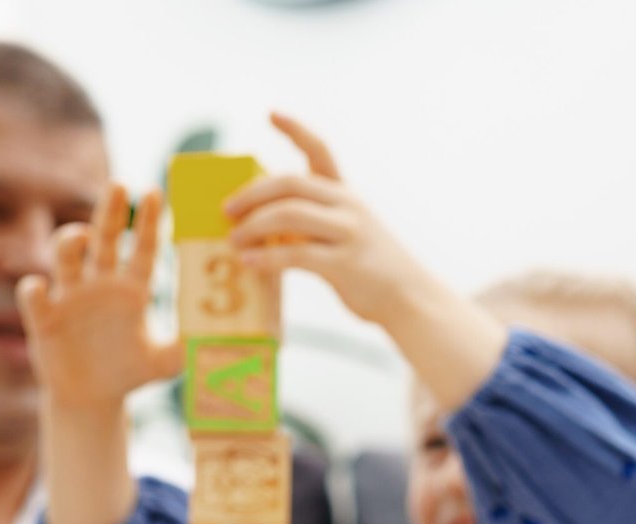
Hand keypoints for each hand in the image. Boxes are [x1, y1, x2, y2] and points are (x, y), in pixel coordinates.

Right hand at [16, 183, 180, 413]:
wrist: (91, 400)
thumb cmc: (128, 373)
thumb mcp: (163, 364)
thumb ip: (184, 348)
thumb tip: (210, 338)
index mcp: (132, 289)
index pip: (144, 248)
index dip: (149, 222)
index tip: (155, 192)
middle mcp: (100, 284)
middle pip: (105, 238)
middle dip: (110, 211)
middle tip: (119, 185)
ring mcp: (70, 298)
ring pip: (66, 258)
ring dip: (70, 243)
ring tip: (82, 237)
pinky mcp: (44, 318)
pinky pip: (35, 297)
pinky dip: (35, 290)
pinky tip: (40, 288)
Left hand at [223, 113, 435, 328]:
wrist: (408, 297)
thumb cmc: (369, 268)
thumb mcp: (347, 232)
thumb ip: (313, 223)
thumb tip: (262, 225)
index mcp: (346, 194)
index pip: (320, 150)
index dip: (295, 129)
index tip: (271, 112)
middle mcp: (347, 205)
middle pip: (290, 183)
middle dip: (252, 194)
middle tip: (227, 210)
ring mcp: (348, 232)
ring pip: (289, 215)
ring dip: (253, 226)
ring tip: (234, 240)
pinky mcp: (344, 263)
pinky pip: (295, 255)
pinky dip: (267, 258)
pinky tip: (249, 263)